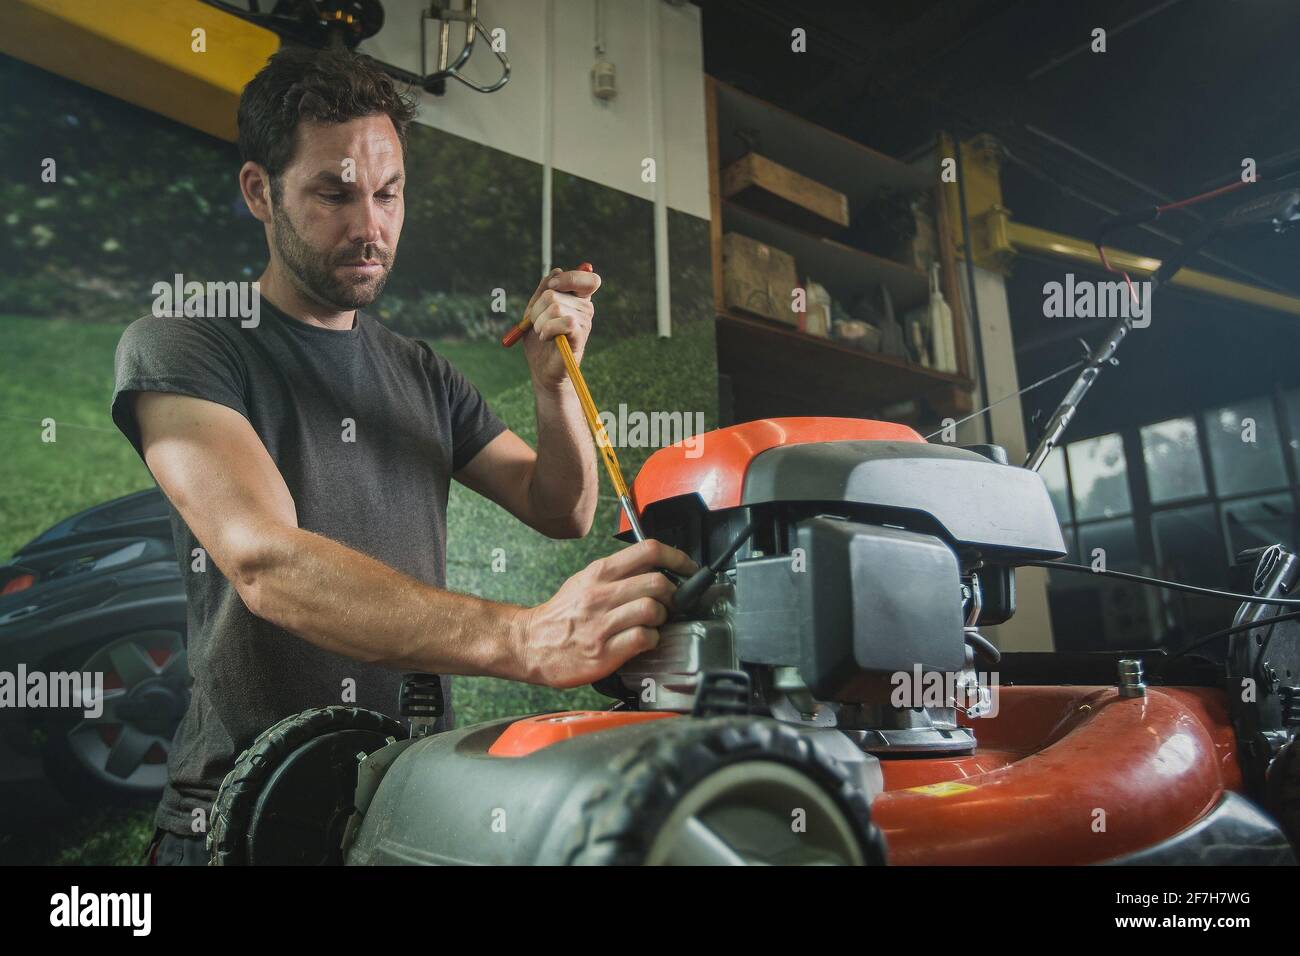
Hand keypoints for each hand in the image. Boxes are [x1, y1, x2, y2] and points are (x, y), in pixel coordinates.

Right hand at [511, 539, 697, 687]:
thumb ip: (617, 573)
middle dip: (673, 594)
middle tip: (670, 603)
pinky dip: (652, 639)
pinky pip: (643, 638)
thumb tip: (654, 567)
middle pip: (657, 582)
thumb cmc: (561, 615)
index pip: (648, 551)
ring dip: (662, 618)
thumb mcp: (585, 581)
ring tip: (654, 623)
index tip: (689, 568)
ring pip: (652, 609)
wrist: (529, 644)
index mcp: (599, 573)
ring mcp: (602, 624)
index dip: (678, 558)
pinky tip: (644, 640)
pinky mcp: (604, 651)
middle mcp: (601, 595)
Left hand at [520, 266, 600, 388]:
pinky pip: (563, 322)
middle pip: (554, 292)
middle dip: (536, 308)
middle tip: (537, 323)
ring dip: (539, 321)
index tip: (551, 287)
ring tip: (541, 333)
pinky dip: (546, 329)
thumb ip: (543, 289)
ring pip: (554, 306)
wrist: (541, 369)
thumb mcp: (536, 310)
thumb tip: (556, 270)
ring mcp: (585, 323)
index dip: (569, 278)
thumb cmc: (539, 340)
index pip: (588, 278)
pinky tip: (546, 338)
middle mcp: (585, 309)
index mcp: (578, 299)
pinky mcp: (580, 337)